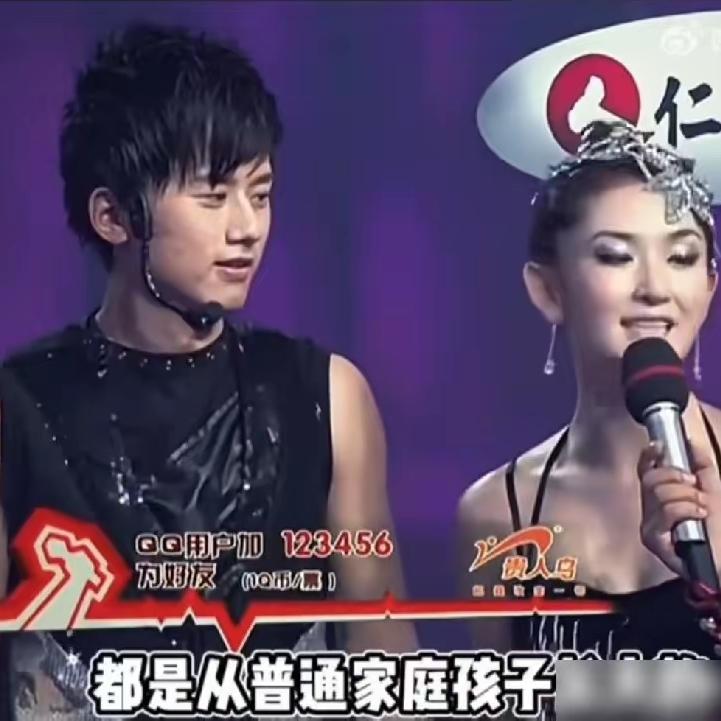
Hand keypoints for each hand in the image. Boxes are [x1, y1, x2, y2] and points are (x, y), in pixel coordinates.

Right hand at [638, 438, 720, 577]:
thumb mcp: (714, 493)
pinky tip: (700, 516)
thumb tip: (692, 443)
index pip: (645, 472)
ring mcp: (649, 526)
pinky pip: (667, 510)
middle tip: (696, 486)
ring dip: (688, 496)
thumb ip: (702, 468)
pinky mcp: (653, 539)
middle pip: (650, 479)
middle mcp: (650, 513)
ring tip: (703, 509)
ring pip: (659, 493)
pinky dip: (687, 508)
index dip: (648, 457)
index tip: (659, 445)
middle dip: (675, 476)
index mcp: (662, 500)